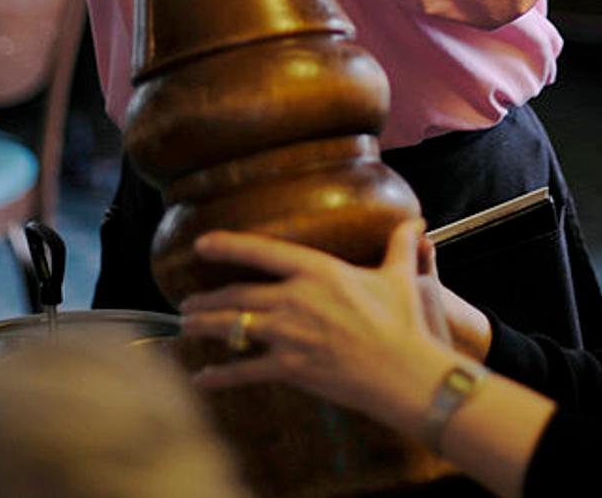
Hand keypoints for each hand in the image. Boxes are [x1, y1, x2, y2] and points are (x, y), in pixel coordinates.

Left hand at [180, 219, 458, 430]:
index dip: (228, 246)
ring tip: (186, 327)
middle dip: (206, 300)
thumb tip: (415, 222)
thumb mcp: (401, 277)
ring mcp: (289, 334)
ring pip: (232, 327)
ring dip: (204, 327)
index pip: (262, 252)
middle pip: (237, 295)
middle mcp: (296, 298)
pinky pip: (244, 371)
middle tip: (187, 303)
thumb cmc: (403, 322)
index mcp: (318, 270)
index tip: (201, 244)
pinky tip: (200, 378)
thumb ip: (400, 246)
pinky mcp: (290, 367)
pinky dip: (218, 375)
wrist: (403, 371)